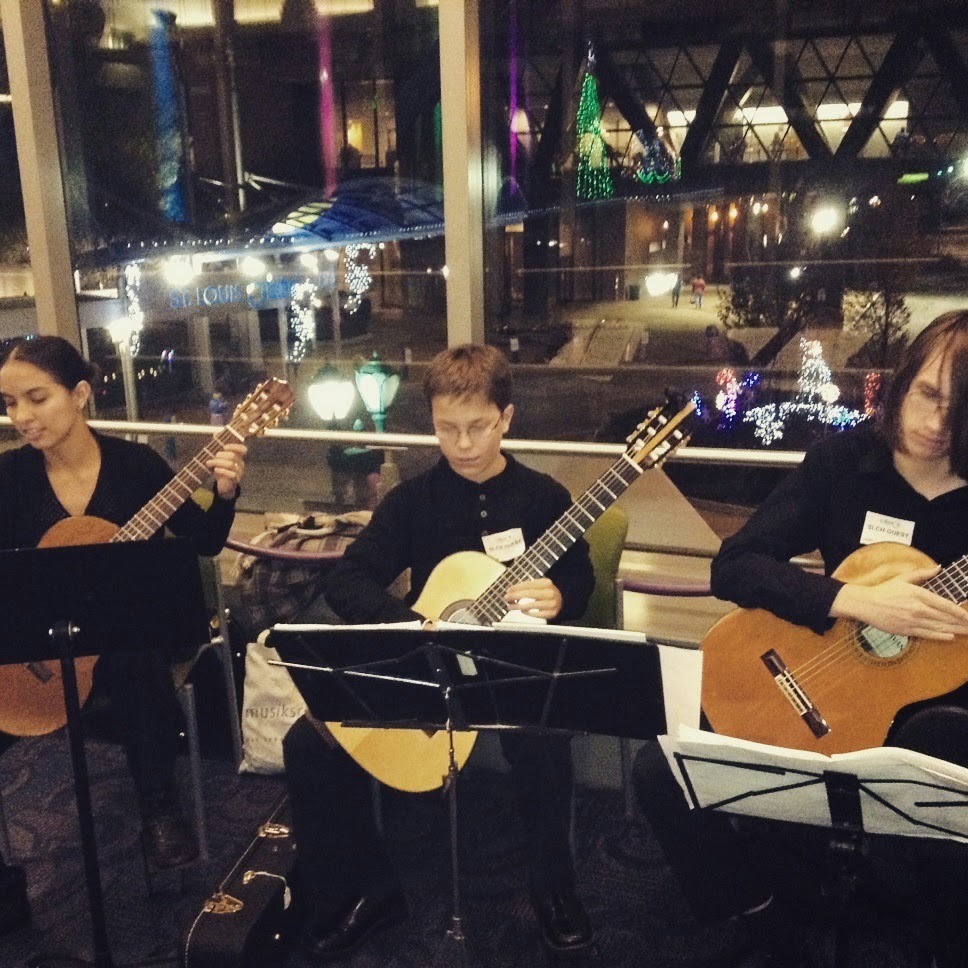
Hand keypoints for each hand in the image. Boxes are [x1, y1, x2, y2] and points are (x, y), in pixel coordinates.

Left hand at [207, 442, 246, 498]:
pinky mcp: (236, 480)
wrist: (224, 485)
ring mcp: (239, 472)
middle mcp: (241, 463)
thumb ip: (219, 446)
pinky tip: (215, 470)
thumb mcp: (220, 458)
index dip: (234, 446)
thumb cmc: (222, 469)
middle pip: (233, 456)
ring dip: (218, 462)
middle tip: (213, 456)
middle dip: (221, 455)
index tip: (224, 447)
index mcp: (238, 456)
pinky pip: (231, 474)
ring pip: (231, 464)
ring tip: (209, 463)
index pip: (242, 449)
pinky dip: (222, 471)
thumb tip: (215, 434)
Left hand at [505, 578, 562, 620]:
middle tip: (506, 598)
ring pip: (531, 605)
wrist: (562, 600)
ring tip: (510, 606)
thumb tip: (510, 591)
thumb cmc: (546, 592)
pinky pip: (536, 614)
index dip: (516, 588)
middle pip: (529, 594)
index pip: (529, 584)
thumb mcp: (539, 585)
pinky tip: (522, 611)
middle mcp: (550, 592)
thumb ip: (526, 587)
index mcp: (546, 583)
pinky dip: (527, 613)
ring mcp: (551, 604)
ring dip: (518, 606)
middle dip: (516, 596)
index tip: (508, 590)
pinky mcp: (551, 613)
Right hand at [831, 565, 967, 639]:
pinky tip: (950, 636)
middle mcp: (918, 608)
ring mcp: (913, 620)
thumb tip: (938, 568)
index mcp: (919, 594)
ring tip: (967, 632)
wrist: (866, 603)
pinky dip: (940, 636)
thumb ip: (922, 574)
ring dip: (955, 630)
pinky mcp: (906, 630)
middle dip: (961, 623)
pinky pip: (927, 634)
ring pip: (939, 627)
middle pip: (945, 618)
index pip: (945, 605)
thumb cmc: (884, 590)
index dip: (959, 612)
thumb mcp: (903, 579)